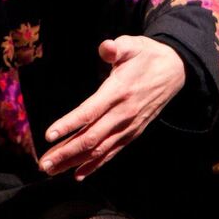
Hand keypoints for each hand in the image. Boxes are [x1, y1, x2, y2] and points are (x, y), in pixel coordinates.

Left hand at [38, 35, 185, 180]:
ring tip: (52, 170)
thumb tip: (105, 47)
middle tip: (43, 164)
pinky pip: (112, 152)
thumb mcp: (132, 44)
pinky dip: (95, 165)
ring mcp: (129, 126)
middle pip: (91, 138)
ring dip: (74, 162)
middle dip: (65, 152)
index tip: (49, 135)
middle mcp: (124, 114)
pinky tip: (78, 174)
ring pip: (99, 150)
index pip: (90, 112)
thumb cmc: (146, 55)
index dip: (69, 124)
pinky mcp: (133, 132)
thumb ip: (115, 48)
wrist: (175, 70)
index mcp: (119, 92)